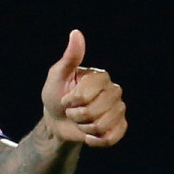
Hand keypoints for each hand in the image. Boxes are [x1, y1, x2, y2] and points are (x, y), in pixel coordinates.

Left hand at [40, 30, 126, 146]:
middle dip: (77, 115)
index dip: (73, 99)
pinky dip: (96, 140)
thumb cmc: (55, 95)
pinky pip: (112, 137)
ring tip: (80, 121)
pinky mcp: (119, 126)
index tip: (66, 98)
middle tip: (72, 111)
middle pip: (98, 110)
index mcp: (100, 77)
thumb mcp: (57, 76)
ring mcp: (118, 109)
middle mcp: (114, 90)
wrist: (56, 121)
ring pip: (104, 125)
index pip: (90, 92)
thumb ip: (69, 57)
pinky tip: (88, 136)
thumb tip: (76, 33)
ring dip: (84, 128)